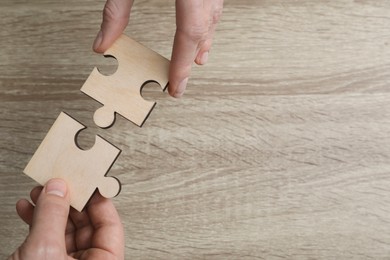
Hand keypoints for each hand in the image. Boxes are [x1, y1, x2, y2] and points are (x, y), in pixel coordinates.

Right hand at [9, 179, 123, 259]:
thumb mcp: (43, 253)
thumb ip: (53, 217)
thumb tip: (59, 189)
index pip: (110, 225)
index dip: (99, 200)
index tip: (88, 180)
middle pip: (86, 225)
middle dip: (69, 201)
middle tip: (59, 182)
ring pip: (65, 230)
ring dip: (50, 210)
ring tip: (39, 193)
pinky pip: (48, 240)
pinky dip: (37, 223)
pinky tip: (28, 209)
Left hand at [93, 0, 223, 97]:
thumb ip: (116, 11)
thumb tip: (102, 43)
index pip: (189, 33)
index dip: (182, 64)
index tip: (176, 86)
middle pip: (203, 29)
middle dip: (192, 58)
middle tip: (181, 82)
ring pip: (212, 17)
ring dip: (204, 40)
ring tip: (198, 59)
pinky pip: (213, 5)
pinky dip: (207, 20)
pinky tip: (203, 25)